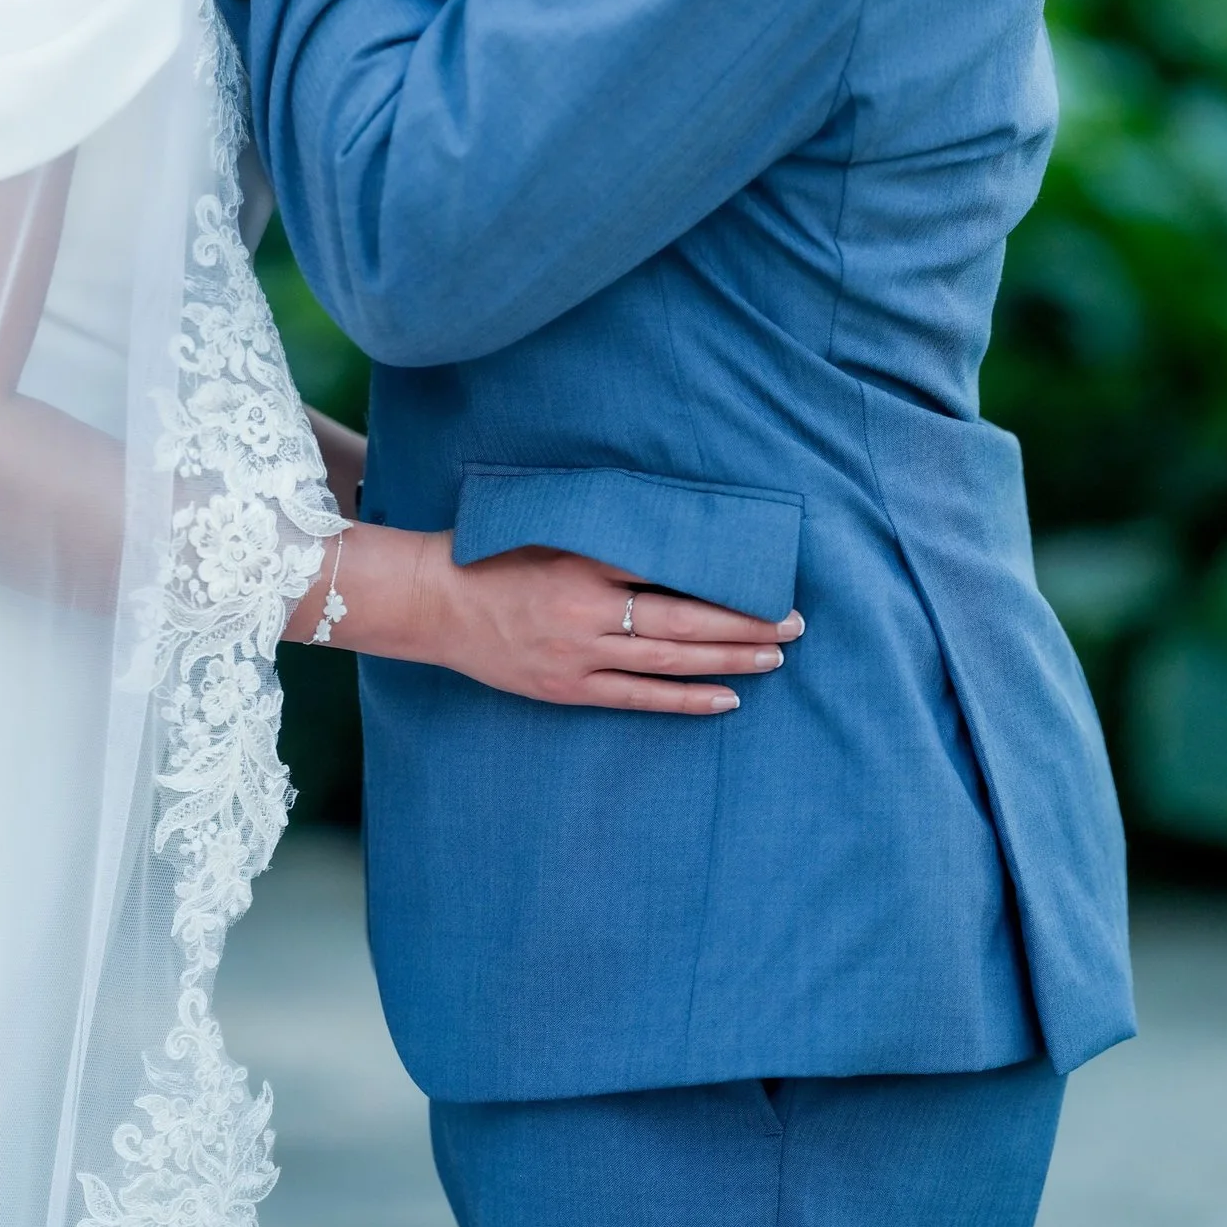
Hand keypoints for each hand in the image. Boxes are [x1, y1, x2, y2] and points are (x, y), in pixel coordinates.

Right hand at [296, 524, 800, 714]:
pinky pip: (639, 698)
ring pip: (671, 661)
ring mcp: (579, 655)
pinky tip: (727, 698)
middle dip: (745, 622)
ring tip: (775, 656)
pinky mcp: (567, 688)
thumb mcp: (553, 527)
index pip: (674, 570)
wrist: (432, 601)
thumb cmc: (492, 552)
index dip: (726, 580)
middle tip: (795, 623)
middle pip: (686, 620)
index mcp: (586, 560)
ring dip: (729, 659)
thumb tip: (677, 537)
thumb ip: (610, 533)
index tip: (769, 579)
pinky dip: (686, 699)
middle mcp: (589, 610)